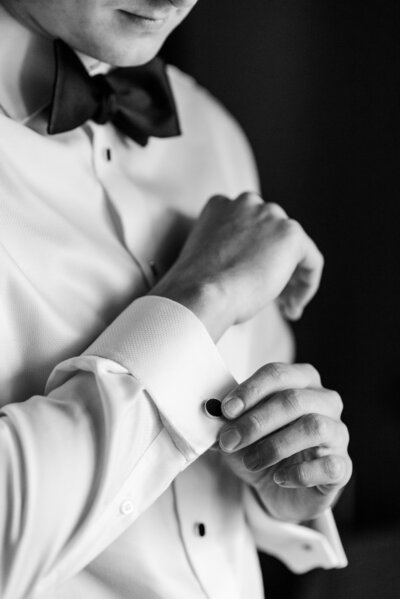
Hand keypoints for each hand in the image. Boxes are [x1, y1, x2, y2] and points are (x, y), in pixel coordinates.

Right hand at [151, 192, 323, 340]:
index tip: (251, 284)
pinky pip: (311, 260)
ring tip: (285, 309)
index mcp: (220, 206)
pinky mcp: (291, 234)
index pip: (248, 229)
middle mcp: (246, 203)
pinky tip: (293, 307)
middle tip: (274, 300)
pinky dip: (307, 285)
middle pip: (272, 236)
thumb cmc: (196, 289)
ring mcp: (270, 215)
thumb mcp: (208, 261)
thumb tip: (248, 270)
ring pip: (292, 249)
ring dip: (290, 279)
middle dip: (274, 267)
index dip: (254, 259)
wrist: (200, 294)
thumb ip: (229, 253)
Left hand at [217, 363, 351, 521]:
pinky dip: (300, 473)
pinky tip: (280, 477)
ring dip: (275, 445)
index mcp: (301, 381)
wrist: (276, 487)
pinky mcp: (342, 466)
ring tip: (251, 460)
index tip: (226, 410)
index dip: (251, 390)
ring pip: (314, 427)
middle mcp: (325, 401)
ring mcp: (338, 433)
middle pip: (294, 400)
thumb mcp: (238, 431)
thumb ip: (227, 420)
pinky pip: (328, 466)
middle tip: (230, 440)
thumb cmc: (260, 448)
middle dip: (256, 421)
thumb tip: (210, 414)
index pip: (278, 374)